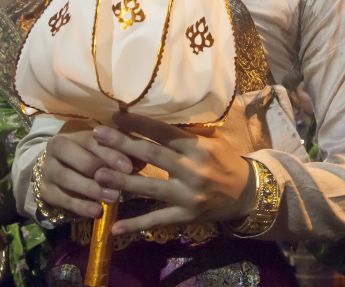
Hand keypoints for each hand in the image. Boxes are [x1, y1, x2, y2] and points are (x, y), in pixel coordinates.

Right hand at [38, 119, 133, 218]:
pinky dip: (81, 206)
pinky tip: (97, 211)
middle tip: (120, 182)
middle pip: (75, 156)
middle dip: (99, 169)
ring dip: (91, 189)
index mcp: (73, 134)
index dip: (109, 153)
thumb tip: (144, 157)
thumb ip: (123, 151)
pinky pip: (62, 199)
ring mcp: (48, 170)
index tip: (128, 167)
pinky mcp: (45, 191)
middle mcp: (56, 148)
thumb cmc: (89, 156)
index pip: (90, 140)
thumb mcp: (104, 151)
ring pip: (67, 178)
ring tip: (113, 198)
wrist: (58, 170)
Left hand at [91, 112, 254, 234]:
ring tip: (97, 174)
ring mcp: (187, 195)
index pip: (163, 132)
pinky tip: (114, 227)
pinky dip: (136, 224)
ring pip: (150, 187)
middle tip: (97, 135)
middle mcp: (192, 169)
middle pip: (152, 155)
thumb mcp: (212, 141)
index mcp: (198, 147)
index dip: (139, 124)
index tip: (116, 116)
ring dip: (122, 180)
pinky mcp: (185, 216)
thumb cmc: (226, 162)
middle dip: (122, 144)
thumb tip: (156, 118)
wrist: (247, 194)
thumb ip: (187, 133)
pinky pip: (157, 219)